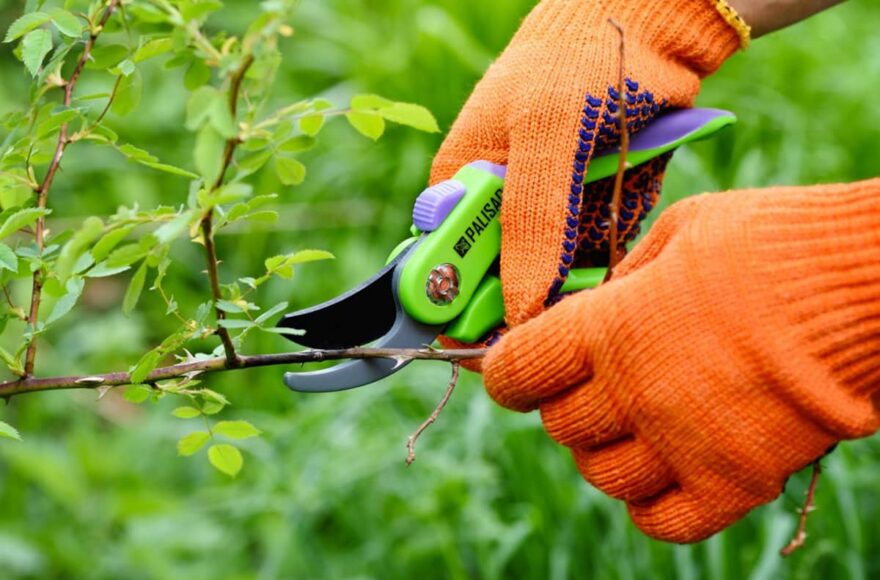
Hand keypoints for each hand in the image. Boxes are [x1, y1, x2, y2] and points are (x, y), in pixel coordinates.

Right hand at [431, 0, 745, 330]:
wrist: (645, 26)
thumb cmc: (576, 63)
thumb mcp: (545, 138)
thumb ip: (528, 222)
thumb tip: (516, 309)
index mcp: (460, 188)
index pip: (448, 272)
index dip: (472, 312)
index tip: (513, 331)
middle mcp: (498, 209)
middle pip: (506, 288)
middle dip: (542, 289)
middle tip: (577, 260)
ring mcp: (544, 214)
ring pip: (555, 281)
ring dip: (585, 265)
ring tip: (606, 200)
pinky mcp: (586, 215)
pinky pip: (596, 258)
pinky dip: (614, 244)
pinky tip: (622, 197)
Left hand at [482, 182, 879, 541]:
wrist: (867, 284)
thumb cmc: (772, 242)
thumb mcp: (680, 231)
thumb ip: (623, 275)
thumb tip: (591, 304)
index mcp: (610, 326)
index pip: (517, 372)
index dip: (507, 373)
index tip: (514, 369)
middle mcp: (635, 392)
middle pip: (560, 427)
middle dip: (563, 404)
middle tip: (589, 382)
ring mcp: (684, 445)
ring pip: (602, 476)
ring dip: (604, 451)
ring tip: (631, 423)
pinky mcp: (735, 482)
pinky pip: (662, 521)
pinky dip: (649, 502)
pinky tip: (663, 468)